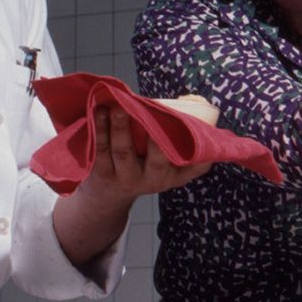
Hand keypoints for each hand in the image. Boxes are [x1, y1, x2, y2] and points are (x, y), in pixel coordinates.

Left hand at [87, 103, 211, 200]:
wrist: (109, 194)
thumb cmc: (144, 169)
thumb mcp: (168, 170)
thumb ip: (182, 149)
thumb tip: (202, 118)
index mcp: (172, 176)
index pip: (190, 169)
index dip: (197, 159)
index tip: (198, 139)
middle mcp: (152, 180)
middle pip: (156, 161)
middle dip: (154, 140)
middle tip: (152, 117)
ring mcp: (126, 177)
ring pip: (124, 152)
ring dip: (120, 128)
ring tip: (118, 107)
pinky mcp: (103, 173)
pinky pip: (102, 150)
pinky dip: (100, 129)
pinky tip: (99, 112)